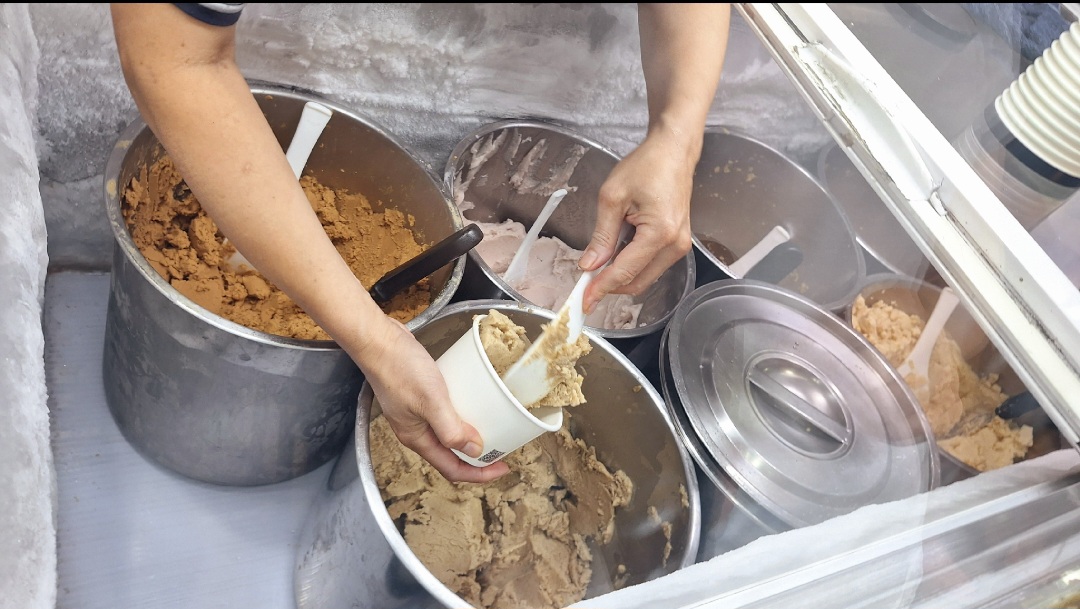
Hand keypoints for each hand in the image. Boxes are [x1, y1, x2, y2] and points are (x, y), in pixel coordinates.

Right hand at [358, 318, 510, 482]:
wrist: (377, 341)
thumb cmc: (399, 369)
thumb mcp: (431, 401)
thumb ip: (451, 430)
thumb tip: (475, 451)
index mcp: (417, 438)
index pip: (452, 469)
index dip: (478, 473)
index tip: (502, 466)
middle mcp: (416, 430)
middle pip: (450, 455)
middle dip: (476, 458)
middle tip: (501, 450)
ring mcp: (416, 413)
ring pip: (447, 434)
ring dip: (468, 436)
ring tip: (490, 428)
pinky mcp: (418, 396)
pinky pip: (444, 414)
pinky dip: (460, 414)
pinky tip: (471, 403)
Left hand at [579, 128, 696, 312]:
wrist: (673, 152)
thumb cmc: (646, 166)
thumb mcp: (612, 197)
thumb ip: (601, 235)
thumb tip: (589, 265)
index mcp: (659, 233)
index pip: (625, 272)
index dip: (601, 288)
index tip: (583, 301)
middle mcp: (675, 245)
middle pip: (637, 282)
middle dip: (609, 287)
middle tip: (584, 286)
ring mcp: (679, 245)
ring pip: (644, 278)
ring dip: (620, 277)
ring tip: (597, 264)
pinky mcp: (677, 243)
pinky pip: (651, 265)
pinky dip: (631, 266)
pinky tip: (614, 255)